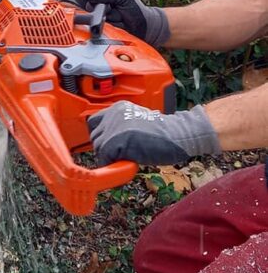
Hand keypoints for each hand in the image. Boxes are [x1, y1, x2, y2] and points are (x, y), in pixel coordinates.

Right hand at [82, 0, 169, 46]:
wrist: (145, 28)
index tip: (108, 1)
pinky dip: (110, 26)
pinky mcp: (103, 26)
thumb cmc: (136, 10)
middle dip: (105, 9)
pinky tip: (118, 25)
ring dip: (110, 18)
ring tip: (120, 18)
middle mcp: (103, 2)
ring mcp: (103, 15)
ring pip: (96, 16)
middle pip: (91, 5)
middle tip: (118, 10)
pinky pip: (99, 26)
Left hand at [87, 101, 220, 166]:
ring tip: (128, 158)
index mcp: (118, 107)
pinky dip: (114, 165)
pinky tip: (129, 163)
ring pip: (99, 148)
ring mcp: (114, 126)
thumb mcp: (137, 122)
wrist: (178, 134)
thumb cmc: (163, 132)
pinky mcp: (116, 140)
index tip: (108, 145)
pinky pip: (105, 158)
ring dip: (110, 157)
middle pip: (95, 136)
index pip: (94, 121)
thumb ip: (121, 127)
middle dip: (105, 148)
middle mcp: (113, 114)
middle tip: (121, 155)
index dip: (100, 136)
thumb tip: (107, 144)